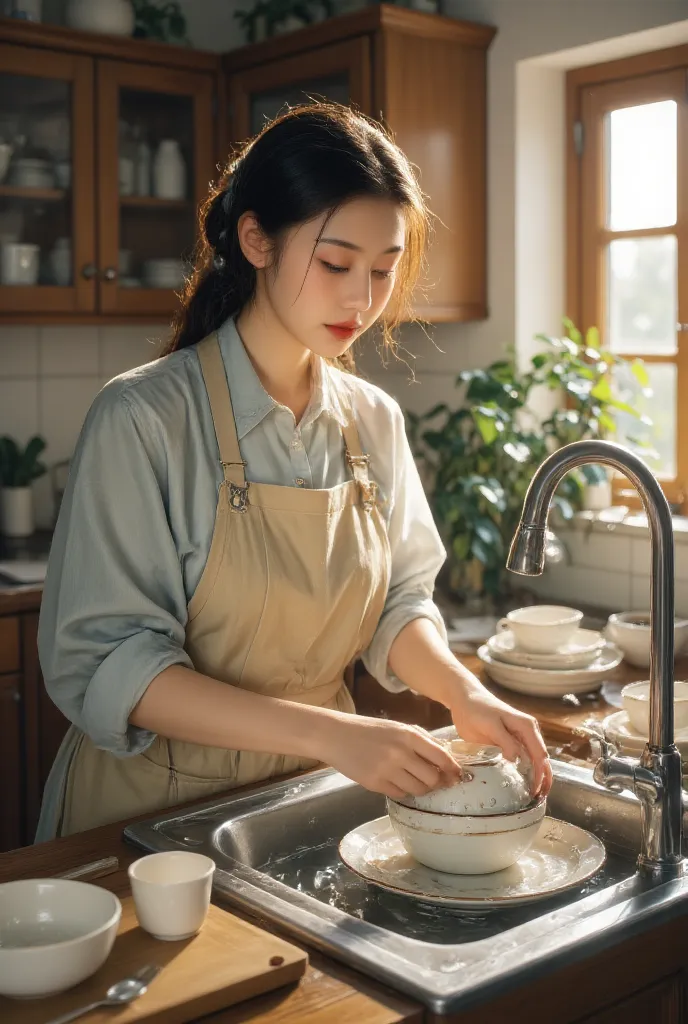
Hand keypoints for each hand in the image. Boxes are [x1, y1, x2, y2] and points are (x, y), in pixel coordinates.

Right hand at [321, 715, 462, 798]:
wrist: (335, 736)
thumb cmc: (370, 730)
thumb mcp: (398, 727)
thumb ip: (421, 741)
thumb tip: (446, 760)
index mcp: (409, 735)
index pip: (442, 757)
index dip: (453, 769)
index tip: (457, 776)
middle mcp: (401, 753)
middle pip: (433, 778)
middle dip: (437, 783)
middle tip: (434, 781)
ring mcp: (387, 769)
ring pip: (418, 790)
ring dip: (420, 789)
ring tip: (413, 780)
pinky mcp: (375, 783)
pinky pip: (400, 794)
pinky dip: (402, 791)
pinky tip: (395, 781)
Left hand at [449, 680, 552, 798]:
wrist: (465, 698)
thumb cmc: (476, 709)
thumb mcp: (490, 725)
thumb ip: (505, 741)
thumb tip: (516, 760)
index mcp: (527, 726)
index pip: (540, 755)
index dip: (540, 775)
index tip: (534, 792)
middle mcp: (529, 731)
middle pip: (542, 759)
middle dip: (544, 779)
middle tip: (537, 799)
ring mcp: (521, 736)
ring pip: (535, 760)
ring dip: (537, 777)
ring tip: (533, 796)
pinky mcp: (512, 741)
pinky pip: (524, 758)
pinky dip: (526, 771)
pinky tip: (522, 784)